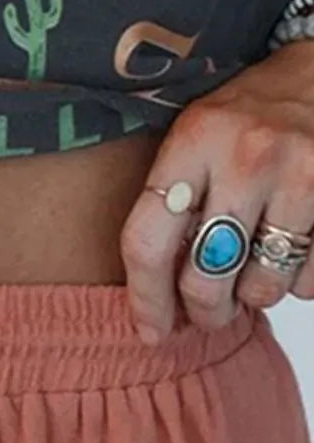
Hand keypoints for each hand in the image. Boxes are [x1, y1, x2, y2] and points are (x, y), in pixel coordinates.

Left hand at [121, 41, 313, 344]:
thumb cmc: (246, 114)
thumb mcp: (197, 133)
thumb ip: (174, 195)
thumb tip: (155, 289)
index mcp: (193, 139)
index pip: (147, 236)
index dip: (145, 297)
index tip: (149, 329)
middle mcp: (242, 156)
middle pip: (205, 275)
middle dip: (204, 311)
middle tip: (205, 313)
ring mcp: (295, 176)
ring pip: (262, 286)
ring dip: (254, 295)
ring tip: (251, 270)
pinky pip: (310, 281)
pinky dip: (298, 281)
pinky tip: (291, 248)